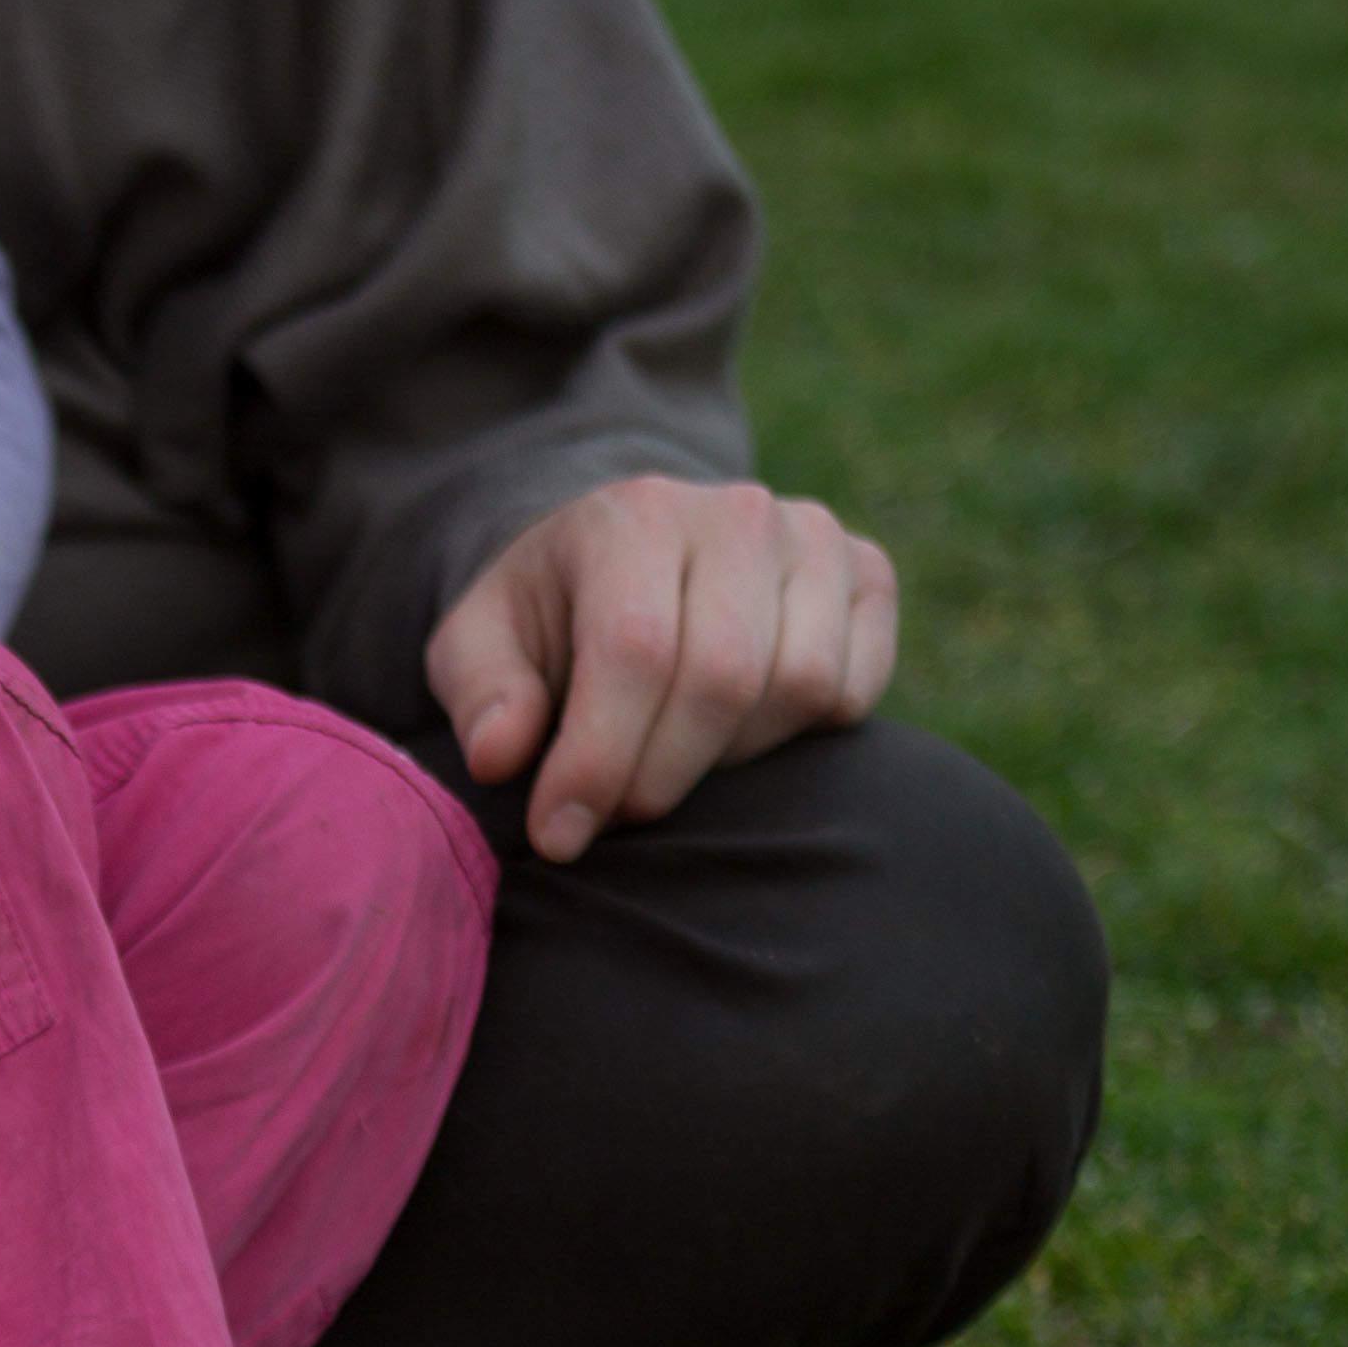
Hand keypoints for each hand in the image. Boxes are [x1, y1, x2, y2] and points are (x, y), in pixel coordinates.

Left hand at [427, 476, 898, 865]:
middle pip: (721, 679)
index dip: (599, 759)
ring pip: (798, 688)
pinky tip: (734, 732)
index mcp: (636, 516)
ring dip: (728, 758)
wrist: (631, 555)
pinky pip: (852, 691)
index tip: (560, 833)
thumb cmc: (550, 614)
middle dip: (659, 775)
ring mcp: (814, 539)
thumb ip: (480, 693)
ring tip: (670, 758)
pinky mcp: (868, 575)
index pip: (635, 649)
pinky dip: (798, 737)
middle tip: (614, 815)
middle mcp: (739, 512)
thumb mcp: (479, 642)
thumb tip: (500, 755)